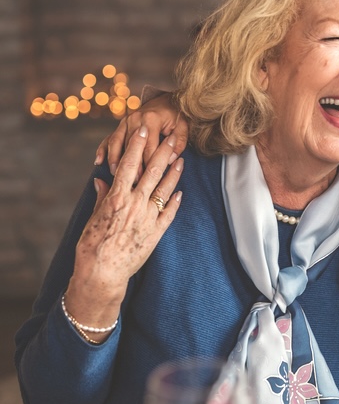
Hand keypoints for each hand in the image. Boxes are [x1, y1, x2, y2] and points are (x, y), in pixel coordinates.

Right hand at [65, 126, 183, 340]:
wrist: (101, 273)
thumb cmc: (92, 246)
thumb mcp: (93, 217)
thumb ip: (101, 196)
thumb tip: (102, 179)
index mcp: (116, 198)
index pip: (129, 165)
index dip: (137, 146)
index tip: (143, 130)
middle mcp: (134, 204)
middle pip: (152, 172)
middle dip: (163, 152)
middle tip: (173, 136)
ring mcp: (148, 218)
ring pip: (165, 189)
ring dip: (174, 173)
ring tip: (182, 159)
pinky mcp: (156, 233)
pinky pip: (169, 213)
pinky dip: (175, 201)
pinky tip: (180, 191)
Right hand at [94, 93, 187, 175]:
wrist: (166, 100)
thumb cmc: (176, 116)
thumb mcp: (183, 127)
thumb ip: (179, 143)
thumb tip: (171, 160)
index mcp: (151, 120)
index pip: (149, 147)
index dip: (149, 165)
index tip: (149, 180)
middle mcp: (135, 119)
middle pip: (130, 147)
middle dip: (131, 166)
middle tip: (132, 183)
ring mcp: (125, 122)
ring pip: (116, 142)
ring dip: (115, 159)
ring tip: (115, 174)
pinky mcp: (120, 125)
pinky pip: (109, 138)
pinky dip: (103, 150)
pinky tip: (98, 161)